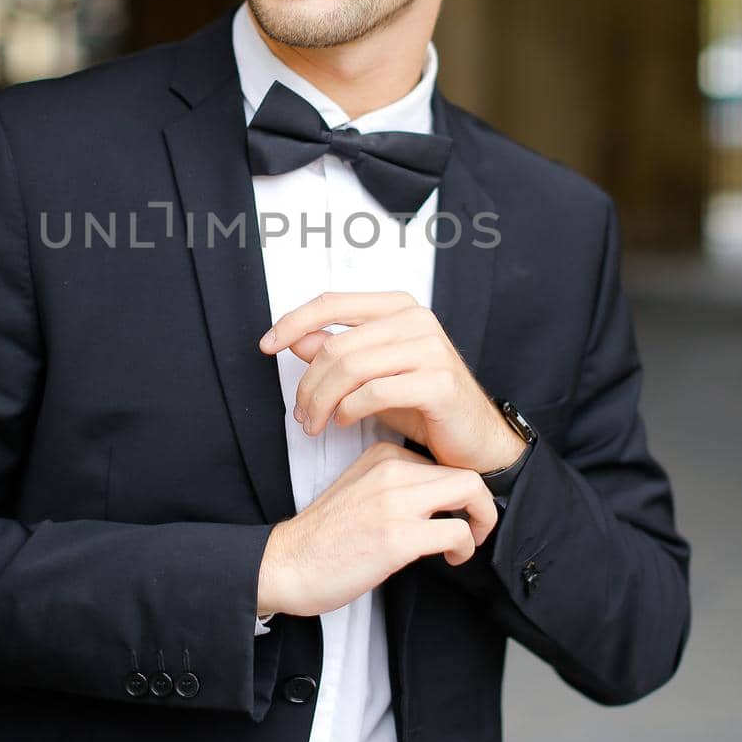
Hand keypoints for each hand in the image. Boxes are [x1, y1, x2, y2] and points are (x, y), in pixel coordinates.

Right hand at [256, 440, 497, 617]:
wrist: (285, 564)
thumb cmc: (322, 539)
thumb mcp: (359, 491)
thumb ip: (394, 486)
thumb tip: (437, 500)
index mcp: (381, 455)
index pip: (443, 462)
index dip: (458, 492)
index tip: (453, 514)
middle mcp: (390, 470)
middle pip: (466, 472)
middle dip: (482, 503)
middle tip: (475, 528)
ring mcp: (395, 502)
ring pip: (470, 491)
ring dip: (481, 521)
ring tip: (467, 543)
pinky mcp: (398, 536)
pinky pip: (457, 531)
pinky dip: (466, 547)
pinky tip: (452, 559)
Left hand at [260, 291, 520, 473]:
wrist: (476, 439)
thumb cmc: (422, 404)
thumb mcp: (372, 374)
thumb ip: (337, 352)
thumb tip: (294, 338)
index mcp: (397, 307)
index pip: (332, 301)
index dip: (292, 320)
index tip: (266, 345)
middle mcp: (416, 319)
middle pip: (336, 345)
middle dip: (307, 384)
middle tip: (300, 415)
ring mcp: (431, 348)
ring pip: (351, 368)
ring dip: (322, 401)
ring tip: (314, 424)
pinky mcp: (439, 382)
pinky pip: (375, 392)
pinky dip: (348, 410)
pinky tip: (343, 422)